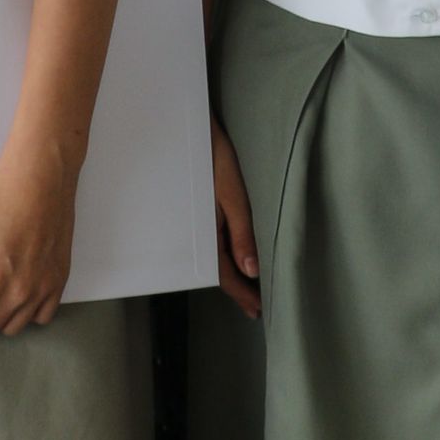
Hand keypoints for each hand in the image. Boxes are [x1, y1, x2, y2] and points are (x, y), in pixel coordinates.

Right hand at [212, 120, 260, 318]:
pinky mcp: (196, 211)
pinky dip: (223, 254)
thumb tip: (253, 270)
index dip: (242, 294)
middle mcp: (198, 232)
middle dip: (236, 287)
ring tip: (246, 286)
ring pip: (212, 256)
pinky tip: (230, 255)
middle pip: (217, 268)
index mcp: (207, 232)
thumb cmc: (213, 157)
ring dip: (229, 272)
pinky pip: (209, 241)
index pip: (225, 274)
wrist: (183, 128)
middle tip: (254, 305)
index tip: (257, 311)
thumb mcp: (232, 193)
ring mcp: (196, 222)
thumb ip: (242, 232)